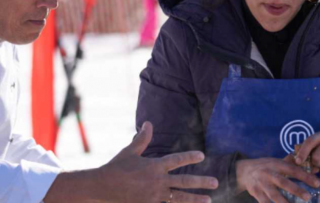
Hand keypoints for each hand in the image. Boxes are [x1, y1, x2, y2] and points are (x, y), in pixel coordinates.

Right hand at [99, 121, 218, 202]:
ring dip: (195, 199)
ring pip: (180, 198)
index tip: (202, 156)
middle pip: (184, 181)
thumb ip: (142, 139)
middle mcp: (158, 181)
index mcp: (154, 166)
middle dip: (201, 182)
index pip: (176, 160)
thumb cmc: (116, 168)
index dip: (189, 157)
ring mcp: (155, 196)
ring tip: (209, 200)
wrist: (103, 188)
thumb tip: (149, 123)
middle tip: (216, 182)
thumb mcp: (129, 151)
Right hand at [236, 157, 319, 202]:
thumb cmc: (265, 167)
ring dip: (284, 202)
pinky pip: (264, 202)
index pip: (292, 170)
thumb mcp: (276, 161)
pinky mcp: (255, 192)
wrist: (244, 171)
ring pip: (273, 195)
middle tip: (307, 197)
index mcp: (276, 165)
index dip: (305, 176)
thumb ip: (291, 163)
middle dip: (295, 189)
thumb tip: (312, 165)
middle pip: (283, 182)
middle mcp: (269, 173)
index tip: (317, 183)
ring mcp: (261, 184)